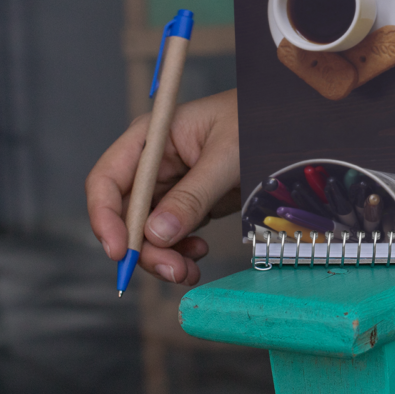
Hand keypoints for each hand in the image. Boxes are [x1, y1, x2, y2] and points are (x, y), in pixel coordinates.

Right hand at [87, 89, 240, 284]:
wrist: (290, 127)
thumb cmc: (257, 123)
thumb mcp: (226, 156)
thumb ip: (192, 195)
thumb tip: (156, 234)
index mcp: (150, 138)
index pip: (106, 180)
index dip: (104, 218)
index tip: (119, 252)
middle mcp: (153, 164)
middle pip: (126, 214)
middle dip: (143, 247)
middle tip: (172, 270)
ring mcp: (171, 185)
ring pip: (147, 231)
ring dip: (162, 256)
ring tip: (188, 271)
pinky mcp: (190, 203)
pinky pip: (172, 234)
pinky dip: (180, 251)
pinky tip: (198, 254)